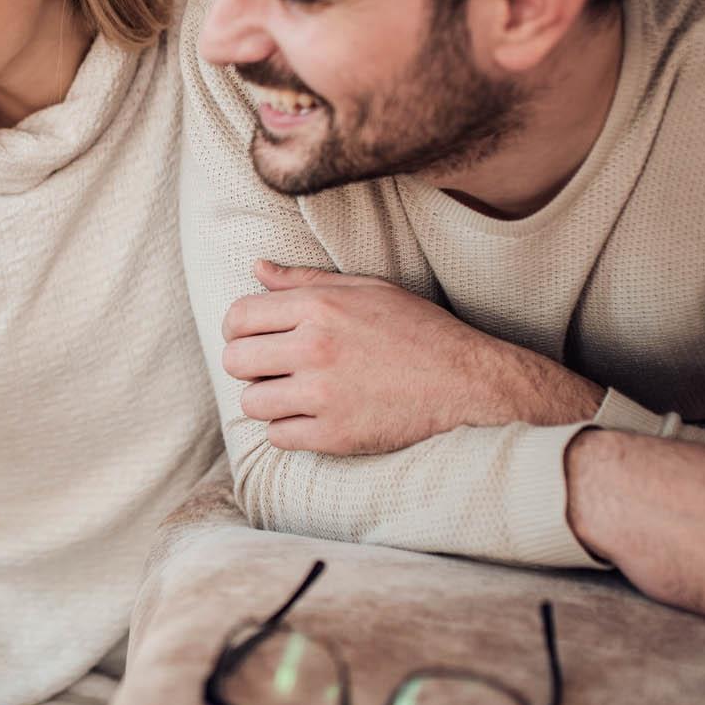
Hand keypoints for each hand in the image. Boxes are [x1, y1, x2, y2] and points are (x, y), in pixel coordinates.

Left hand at [220, 261, 602, 454]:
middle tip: (271, 369)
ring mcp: (323, 394)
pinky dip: (290, 431)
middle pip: (235, 361)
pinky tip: (313, 418)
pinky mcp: (335, 435)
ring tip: (294, 394)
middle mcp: (315, 347)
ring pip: (252, 403)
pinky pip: (278, 437)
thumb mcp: (367, 290)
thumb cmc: (418, 332)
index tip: (252, 338)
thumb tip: (256, 266)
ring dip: (268, 401)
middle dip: (247, 366)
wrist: (469, 384)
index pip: (238, 316)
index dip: (237, 329)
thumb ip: (305, 280)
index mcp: (319, 306)